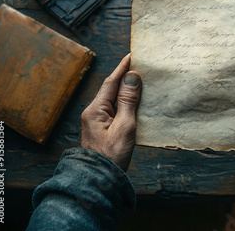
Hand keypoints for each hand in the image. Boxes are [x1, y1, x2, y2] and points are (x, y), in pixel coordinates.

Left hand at [81, 54, 141, 171]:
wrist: (98, 180)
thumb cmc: (112, 155)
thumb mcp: (124, 126)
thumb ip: (128, 101)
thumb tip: (132, 77)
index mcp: (95, 109)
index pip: (111, 82)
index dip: (122, 68)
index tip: (132, 55)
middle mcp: (93, 113)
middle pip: (111, 89)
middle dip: (125, 76)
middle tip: (139, 65)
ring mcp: (96, 121)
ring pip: (113, 99)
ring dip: (126, 89)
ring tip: (140, 80)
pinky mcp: (102, 129)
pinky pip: (115, 109)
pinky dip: (125, 102)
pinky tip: (135, 102)